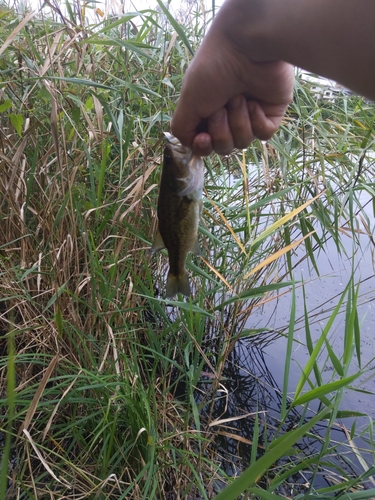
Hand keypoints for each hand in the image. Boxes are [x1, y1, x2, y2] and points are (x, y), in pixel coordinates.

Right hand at [171, 12, 293, 155]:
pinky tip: (255, 102)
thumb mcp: (188, 101)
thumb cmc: (213, 69)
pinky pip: (263, 135)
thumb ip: (182, 128)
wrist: (246, 47)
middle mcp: (228, 114)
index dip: (204, 146)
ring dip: (238, 121)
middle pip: (224, 147)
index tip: (204, 138)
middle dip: (221, 131)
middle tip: (221, 107)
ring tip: (239, 97)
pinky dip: (257, 122)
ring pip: (243, 142)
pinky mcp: (272, 112)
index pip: (205, 144)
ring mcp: (251, 114)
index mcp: (207, 111)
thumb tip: (190, 144)